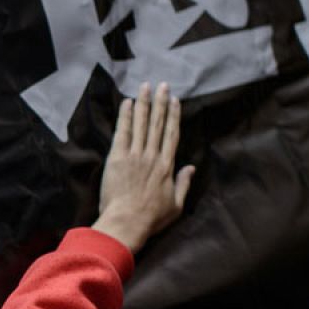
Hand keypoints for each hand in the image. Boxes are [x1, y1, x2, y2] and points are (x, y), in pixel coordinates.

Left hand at [93, 82, 194, 254]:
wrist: (127, 223)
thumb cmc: (151, 218)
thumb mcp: (176, 205)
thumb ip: (184, 184)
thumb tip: (191, 168)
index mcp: (166, 166)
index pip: (172, 135)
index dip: (174, 116)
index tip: (175, 100)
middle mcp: (152, 156)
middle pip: (158, 124)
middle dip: (160, 103)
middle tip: (162, 85)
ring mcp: (135, 155)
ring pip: (141, 124)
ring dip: (144, 104)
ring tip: (145, 87)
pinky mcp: (118, 158)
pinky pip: (123, 132)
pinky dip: (126, 116)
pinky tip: (127, 103)